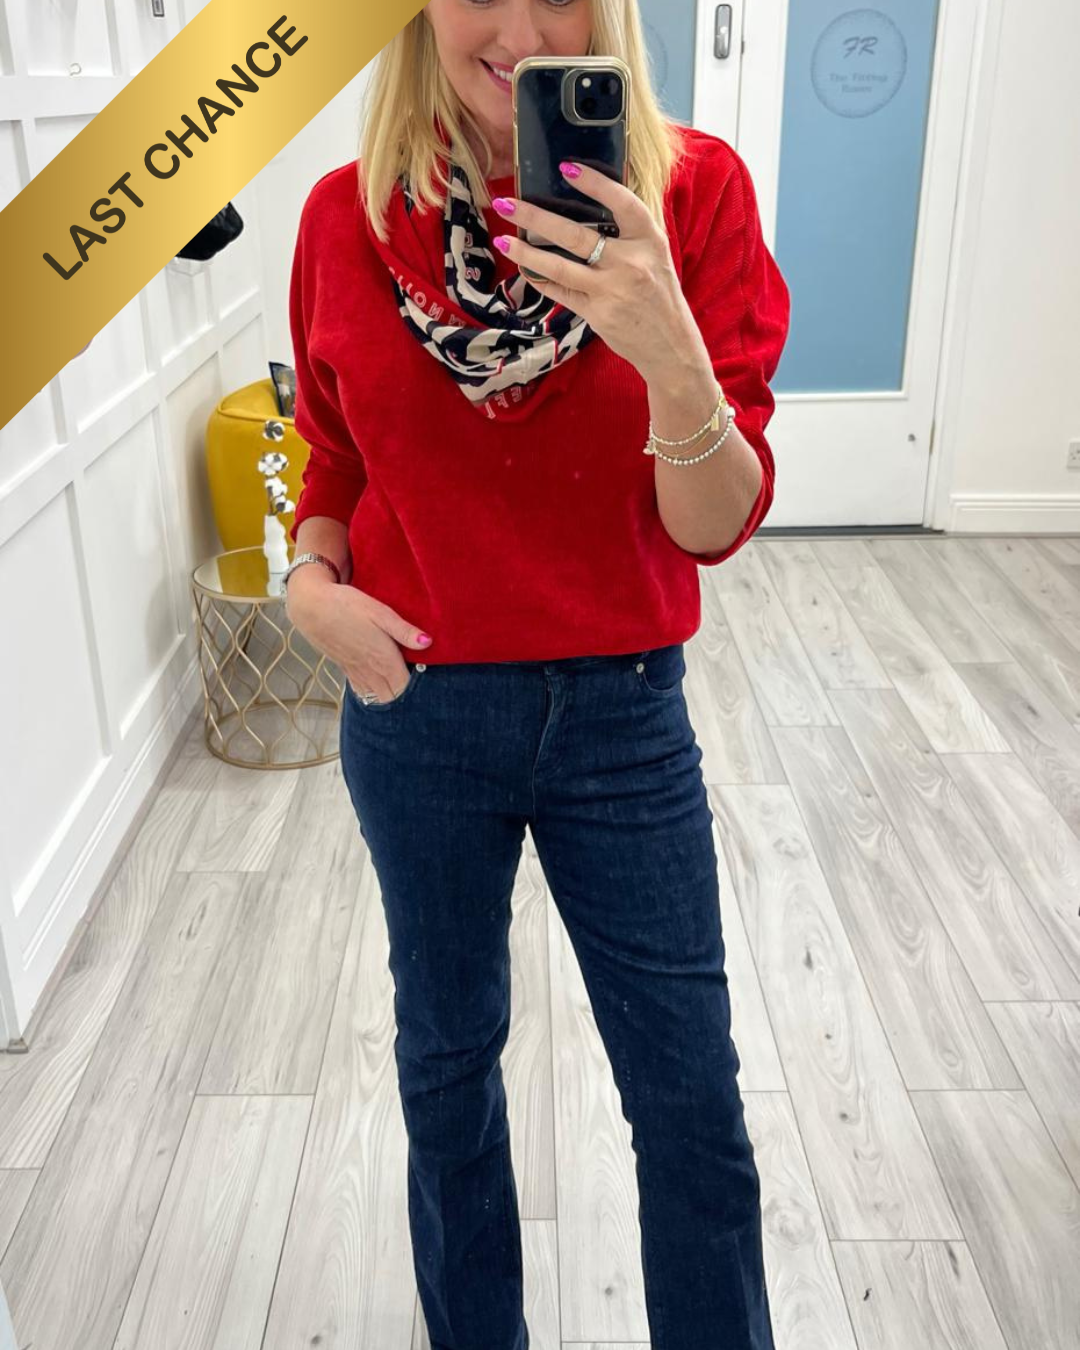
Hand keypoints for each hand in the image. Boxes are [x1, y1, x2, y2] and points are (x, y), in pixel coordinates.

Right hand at [286, 572, 431, 703]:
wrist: (311, 607)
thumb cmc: (348, 606)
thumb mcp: (381, 613)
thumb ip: (405, 631)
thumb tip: (428, 642)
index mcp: (384, 660)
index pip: (406, 689)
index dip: (419, 692)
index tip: (429, 686)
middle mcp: (370, 671)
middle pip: (392, 699)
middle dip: (405, 700)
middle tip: (417, 691)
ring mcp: (356, 672)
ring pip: (376, 698)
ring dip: (389, 698)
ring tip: (400, 691)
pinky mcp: (345, 669)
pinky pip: (362, 691)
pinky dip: (372, 694)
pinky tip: (379, 687)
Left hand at [490, 161, 697, 380]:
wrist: (670, 344)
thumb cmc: (659, 292)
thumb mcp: (655, 254)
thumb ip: (629, 230)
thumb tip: (590, 201)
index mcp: (649, 239)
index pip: (621, 203)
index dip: (595, 184)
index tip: (567, 168)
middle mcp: (630, 263)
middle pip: (575, 235)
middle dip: (535, 217)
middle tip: (507, 203)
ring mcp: (611, 290)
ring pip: (559, 267)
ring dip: (527, 252)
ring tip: (504, 239)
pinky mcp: (597, 313)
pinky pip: (561, 292)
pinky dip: (540, 279)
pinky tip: (524, 267)